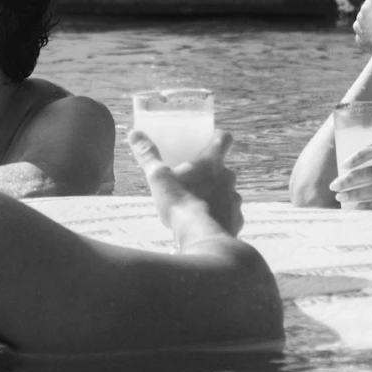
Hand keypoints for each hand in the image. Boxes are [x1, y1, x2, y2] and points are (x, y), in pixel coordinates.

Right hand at [129, 124, 243, 234]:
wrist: (200, 238)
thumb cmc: (180, 203)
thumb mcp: (158, 177)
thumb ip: (147, 154)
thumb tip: (134, 133)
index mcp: (212, 162)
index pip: (224, 138)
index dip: (218, 136)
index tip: (209, 139)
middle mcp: (228, 178)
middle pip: (224, 167)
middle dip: (211, 171)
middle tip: (193, 178)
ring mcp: (234, 199)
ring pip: (227, 191)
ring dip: (216, 194)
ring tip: (197, 203)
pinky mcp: (236, 220)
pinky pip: (229, 213)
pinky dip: (219, 215)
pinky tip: (206, 222)